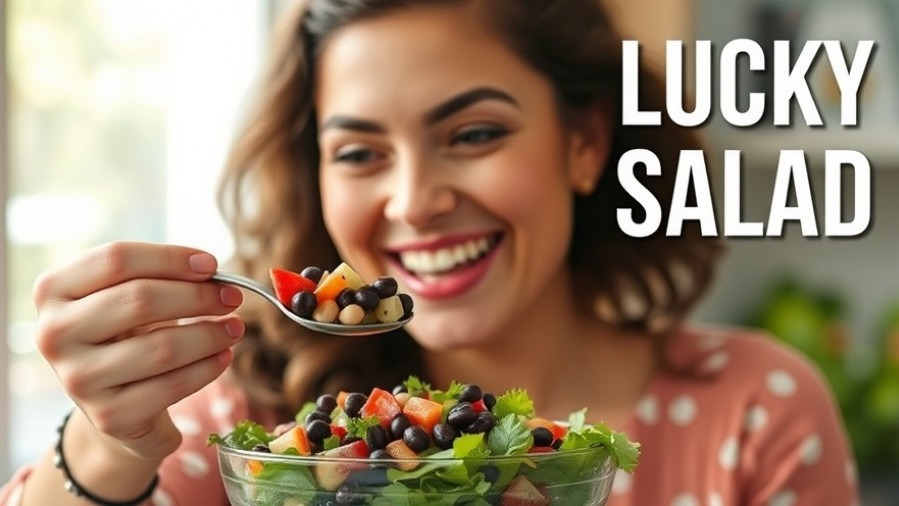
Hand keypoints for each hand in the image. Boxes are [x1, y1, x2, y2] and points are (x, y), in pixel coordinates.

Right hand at [33, 241, 244, 460]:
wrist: (115, 402)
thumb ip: (160, 277)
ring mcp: (78, 379)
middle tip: (233, 297)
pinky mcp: (108, 416)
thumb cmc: (125, 333)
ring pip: (163, 346)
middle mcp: (54, 334)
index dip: (170, 258)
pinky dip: (207, 368)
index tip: (212, 265)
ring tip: (235, 328)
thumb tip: (212, 272)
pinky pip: (173, 385)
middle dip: (198, 296)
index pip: (117, 259)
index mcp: (53, 290)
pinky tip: (223, 357)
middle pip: (140, 299)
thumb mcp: (127, 297)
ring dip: (210, 334)